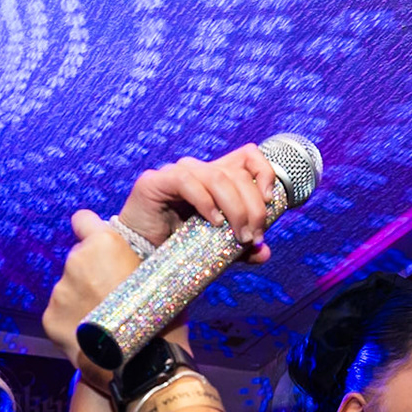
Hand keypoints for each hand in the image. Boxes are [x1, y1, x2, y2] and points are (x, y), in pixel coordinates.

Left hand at [43, 213, 148, 386]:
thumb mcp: (159, 275)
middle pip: (78, 260)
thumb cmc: (159, 318)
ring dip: (82, 299)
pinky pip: (59, 313)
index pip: (83, 220)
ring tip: (106, 321)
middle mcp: (76, 260)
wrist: (143, 365)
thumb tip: (127, 255)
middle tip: (113, 297)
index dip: (90, 232)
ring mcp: (59, 290)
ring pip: (68, 288)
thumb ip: (132, 258)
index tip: (97, 246)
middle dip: (91, 273)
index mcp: (104, 243)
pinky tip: (93, 335)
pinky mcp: (49, 318)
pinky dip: (72, 322)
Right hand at [116, 144, 279, 251]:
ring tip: (238, 236)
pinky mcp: (157, 182)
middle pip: (237, 174)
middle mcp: (199, 170)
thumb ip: (242, 249)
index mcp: (217, 178)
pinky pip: (187, 181)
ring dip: (235, 209)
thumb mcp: (218, 248)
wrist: (141, 255)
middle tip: (253, 237)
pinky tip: (213, 222)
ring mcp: (177, 173)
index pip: (248, 156)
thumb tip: (264, 252)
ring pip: (217, 178)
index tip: (271, 201)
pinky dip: (205, 202)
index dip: (264, 172)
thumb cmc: (178, 247)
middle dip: (253, 208)